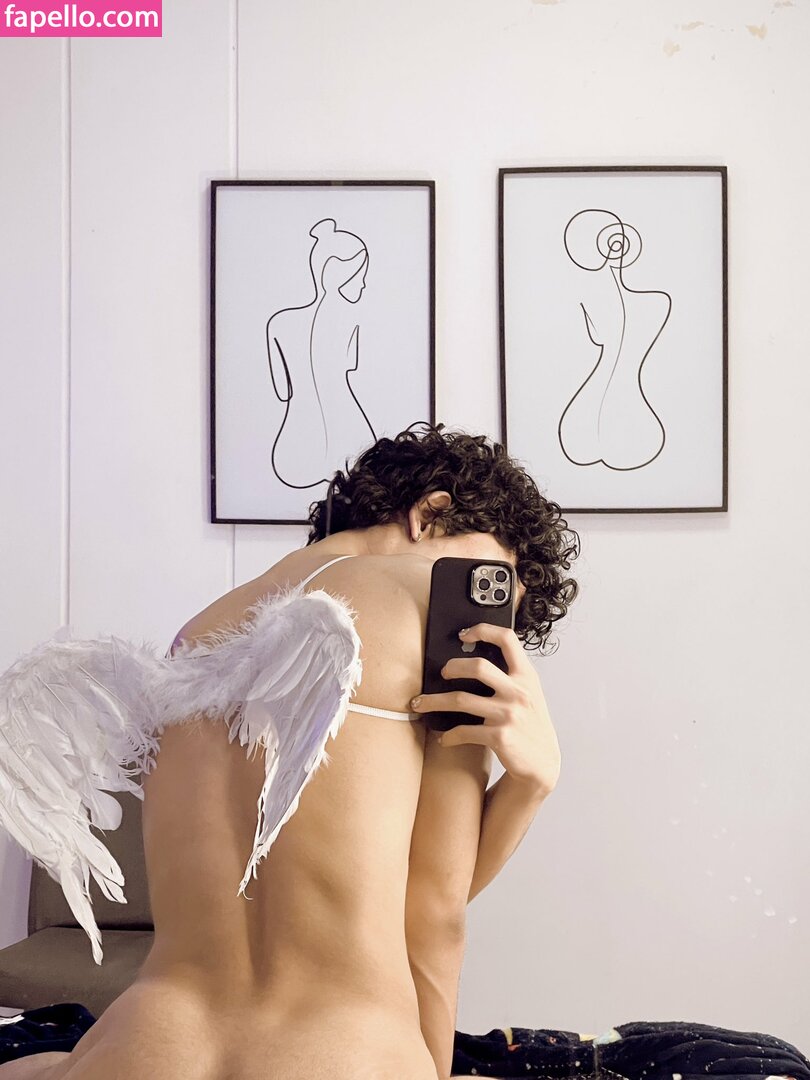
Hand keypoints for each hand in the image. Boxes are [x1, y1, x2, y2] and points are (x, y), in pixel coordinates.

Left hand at [410, 624, 560, 796]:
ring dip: (433, 701)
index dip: (484, 630)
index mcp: (526, 676)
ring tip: (419, 704)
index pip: (508, 639)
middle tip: (442, 673)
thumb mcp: (529, 694)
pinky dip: (448, 735)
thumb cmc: (531, 725)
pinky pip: (463, 731)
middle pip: (477, 666)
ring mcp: (508, 714)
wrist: (543, 764)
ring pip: (460, 699)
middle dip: (452, 667)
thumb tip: (472, 661)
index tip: (464, 634)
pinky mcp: (499, 737)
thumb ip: (510, 677)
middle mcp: (518, 692)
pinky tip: (443, 738)